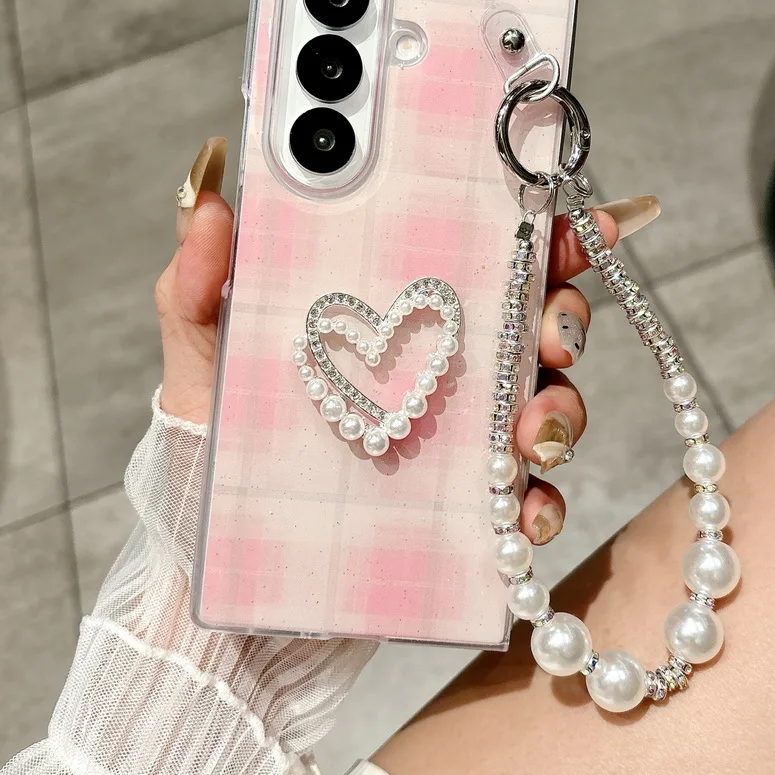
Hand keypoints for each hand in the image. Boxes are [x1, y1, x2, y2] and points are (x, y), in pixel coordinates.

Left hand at [156, 138, 659, 545]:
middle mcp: (437, 374)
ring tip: (535, 433)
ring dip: (561, 411)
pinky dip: (539, 504)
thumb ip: (200, 289)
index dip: (535, 237)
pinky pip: (522, 502)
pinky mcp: (459, 512)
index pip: (475, 261)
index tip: (574, 226)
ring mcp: (455, 442)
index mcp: (391, 322)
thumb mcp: (200, 365)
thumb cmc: (211, 452)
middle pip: (529, 327)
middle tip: (555, 335)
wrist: (214, 568)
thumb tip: (213, 206)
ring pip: (544, 407)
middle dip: (563, 319)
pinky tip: (526, 512)